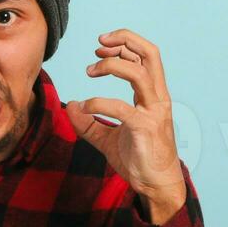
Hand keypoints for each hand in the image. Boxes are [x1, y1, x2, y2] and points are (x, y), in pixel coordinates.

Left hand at [64, 29, 186, 219]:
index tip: (99, 48)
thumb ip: (89, 122)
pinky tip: (84, 107)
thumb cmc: (138, 159)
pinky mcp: (145, 129)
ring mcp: (154, 112)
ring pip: (138, 73)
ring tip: (90, 71)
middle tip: (98, 43)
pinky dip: (98, 103)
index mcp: (153, 95)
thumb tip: (70, 105)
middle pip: (151, 53)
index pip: (145, 56)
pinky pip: (121, 108)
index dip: (123, 44)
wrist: (156, 186)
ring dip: (111, 66)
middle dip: (125, 40)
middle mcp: (157, 98)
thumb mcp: (107, 138)